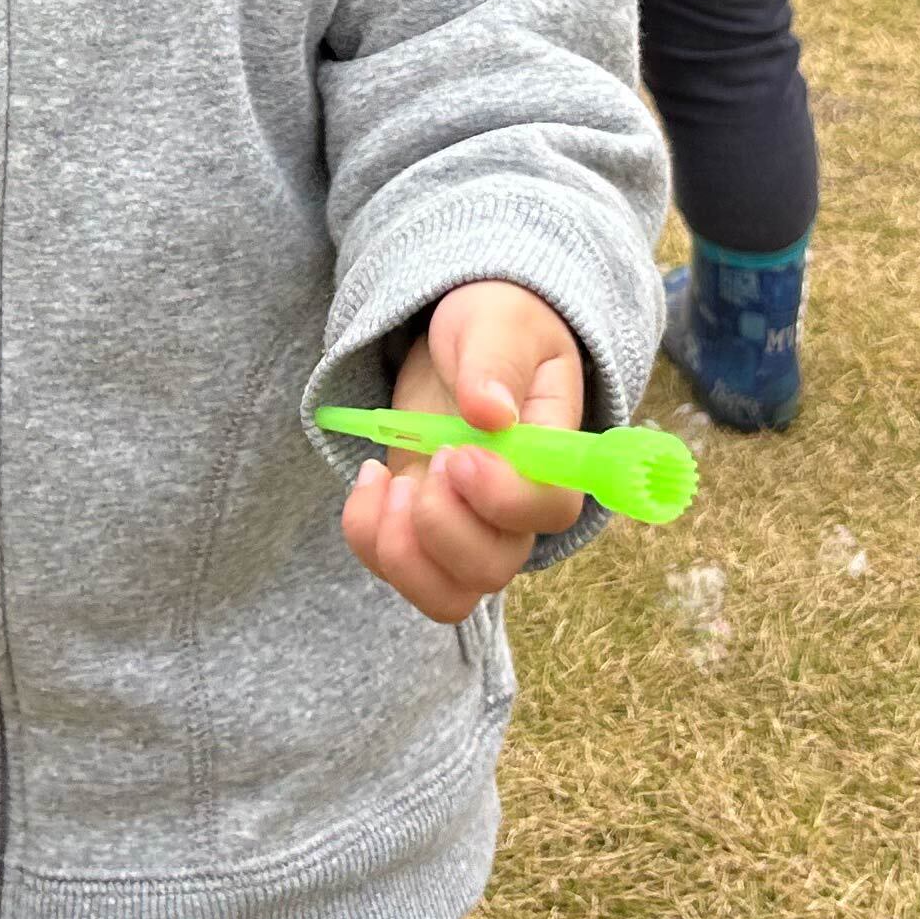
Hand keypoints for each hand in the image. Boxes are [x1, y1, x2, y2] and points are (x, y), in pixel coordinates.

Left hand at [340, 281, 586, 623]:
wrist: (458, 341)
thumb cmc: (494, 326)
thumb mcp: (496, 323)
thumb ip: (495, 362)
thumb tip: (491, 412)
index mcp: (551, 456)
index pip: (550, 511)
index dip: (503, 499)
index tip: (458, 454)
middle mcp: (514, 509)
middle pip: (494, 568)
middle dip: (442, 525)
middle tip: (427, 458)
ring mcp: (467, 529)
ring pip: (447, 595)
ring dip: (402, 548)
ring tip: (390, 479)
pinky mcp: (420, 534)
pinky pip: (396, 572)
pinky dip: (367, 533)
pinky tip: (371, 474)